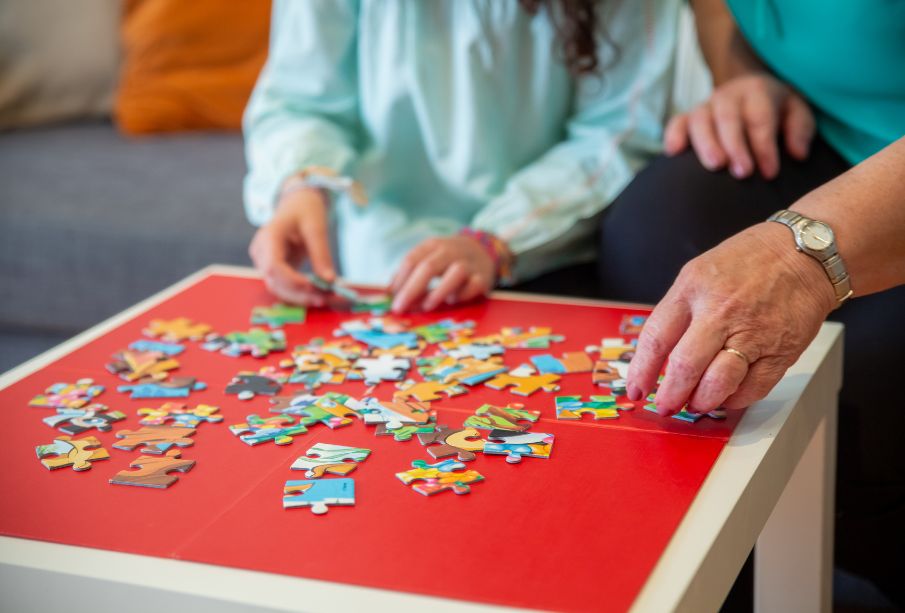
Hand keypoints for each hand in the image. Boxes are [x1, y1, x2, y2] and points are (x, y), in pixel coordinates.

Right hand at [248, 187, 335, 305]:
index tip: (315, 287)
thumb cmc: (305, 210)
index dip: (292, 281)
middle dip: (300, 294)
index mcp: (268, 236)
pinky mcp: (274, 269)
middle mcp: (261, 252)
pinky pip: (284, 286)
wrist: (296, 203)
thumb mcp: (316, 227)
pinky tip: (318, 295)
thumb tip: (330, 281)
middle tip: (325, 298)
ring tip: (325, 298)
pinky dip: (300, 293)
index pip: (274, 266)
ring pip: (278, 288)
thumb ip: (321, 254)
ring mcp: (265, 262)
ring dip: (301, 297)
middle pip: (275, 282)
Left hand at [389, 235, 497, 312]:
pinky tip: (451, 301)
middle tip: (399, 308)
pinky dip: (461, 294)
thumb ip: (410, 273)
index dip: (399, 280)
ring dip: (439, 291)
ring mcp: (468, 263)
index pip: (412, 260)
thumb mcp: (429, 257)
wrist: (483, 249)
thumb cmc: (448, 259)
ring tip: (427, 306)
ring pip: (455, 273)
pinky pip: (473, 285)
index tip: (392, 298)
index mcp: (433, 245)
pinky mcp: (482, 277)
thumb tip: (390, 292)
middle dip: (411, 290)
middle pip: (429, 267)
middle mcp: (450, 251)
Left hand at [626, 222, 835, 413]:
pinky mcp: (781, 351)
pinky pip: (753, 388)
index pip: (656, 339)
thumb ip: (679, 312)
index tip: (636, 389)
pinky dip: (735, 399)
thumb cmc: (749, 262)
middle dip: (669, 395)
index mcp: (693, 290)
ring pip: (718, 383)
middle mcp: (720, 312)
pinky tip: (726, 396)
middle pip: (684, 366)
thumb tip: (658, 356)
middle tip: (664, 405)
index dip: (641, 370)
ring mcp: (752, 333)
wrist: (805, 253)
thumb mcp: (699, 273)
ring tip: (694, 404)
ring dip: (701, 402)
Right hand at [664, 73, 814, 179]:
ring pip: (700, 120)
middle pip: (728, 118)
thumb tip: (797, 154)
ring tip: (715, 166)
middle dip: (735, 146)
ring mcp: (706, 105)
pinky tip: (674, 153)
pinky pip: (677, 122)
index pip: (760, 118)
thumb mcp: (797, 112)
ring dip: (706, 144)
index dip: (764, 146)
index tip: (769, 173)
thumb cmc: (776, 110)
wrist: (751, 92)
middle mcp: (729, 95)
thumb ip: (801, 130)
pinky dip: (674, 136)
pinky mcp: (689, 117)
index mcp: (758, 91)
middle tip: (742, 172)